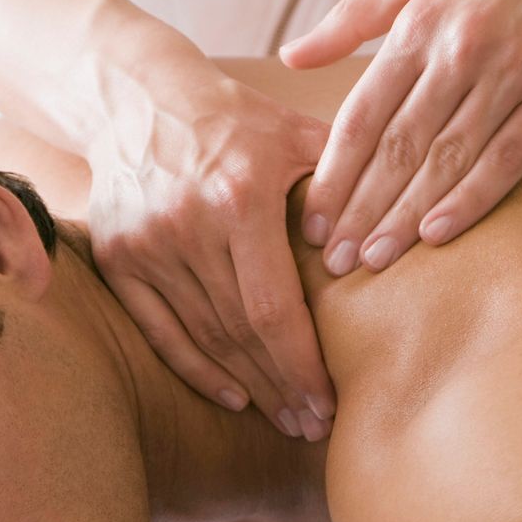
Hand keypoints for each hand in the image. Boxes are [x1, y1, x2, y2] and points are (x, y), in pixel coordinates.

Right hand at [87, 76, 336, 437]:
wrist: (134, 95)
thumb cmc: (234, 118)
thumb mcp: (295, 133)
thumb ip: (349, 179)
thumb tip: (406, 228)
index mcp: (239, 195)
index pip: (275, 306)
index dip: (303, 364)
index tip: (331, 402)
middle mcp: (186, 224)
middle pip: (241, 332)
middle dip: (283, 386)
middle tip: (316, 425)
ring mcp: (145, 244)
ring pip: (204, 337)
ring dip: (249, 385)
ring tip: (286, 418)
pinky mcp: (115, 256)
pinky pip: (159, 330)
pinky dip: (195, 369)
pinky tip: (235, 395)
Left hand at [280, 0, 521, 273]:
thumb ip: (352, 16)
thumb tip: (290, 57)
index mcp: (421, 22)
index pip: (363, 114)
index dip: (335, 173)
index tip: (313, 221)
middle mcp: (463, 49)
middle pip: (400, 146)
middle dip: (362, 209)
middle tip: (336, 262)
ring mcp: (516, 71)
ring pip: (448, 159)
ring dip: (407, 216)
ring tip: (376, 260)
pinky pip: (510, 156)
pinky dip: (472, 198)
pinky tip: (437, 234)